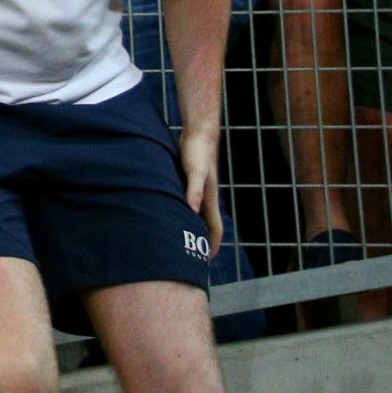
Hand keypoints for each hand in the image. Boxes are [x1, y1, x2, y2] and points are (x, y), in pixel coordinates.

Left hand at [179, 128, 223, 256]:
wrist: (199, 133)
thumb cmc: (196, 151)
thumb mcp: (194, 171)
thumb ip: (193, 190)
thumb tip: (192, 210)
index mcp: (209, 198)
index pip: (215, 227)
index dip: (213, 244)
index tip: (207, 260)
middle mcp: (207, 196)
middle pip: (208, 223)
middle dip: (204, 240)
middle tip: (194, 256)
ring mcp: (200, 189)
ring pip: (199, 213)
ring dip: (195, 227)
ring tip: (185, 239)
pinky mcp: (192, 181)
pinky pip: (190, 202)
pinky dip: (186, 211)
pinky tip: (176, 212)